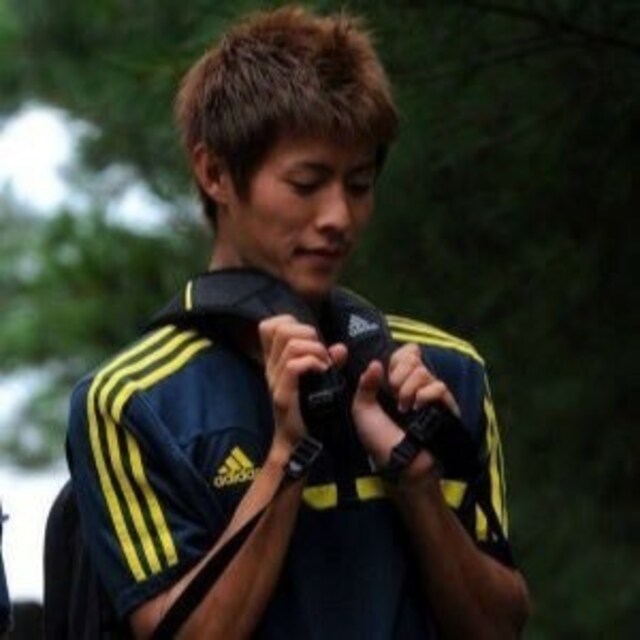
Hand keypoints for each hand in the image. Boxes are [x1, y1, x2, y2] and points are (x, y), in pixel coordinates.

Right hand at [258, 315, 346, 453]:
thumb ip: (329, 362)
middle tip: (322, 354)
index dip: (291, 323)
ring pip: (290, 345)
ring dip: (315, 350)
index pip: (269, 326)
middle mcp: (271, 368)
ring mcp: (275, 381)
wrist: (299, 443)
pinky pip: (294, 366)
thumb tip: (340, 348)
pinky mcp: (282, 395)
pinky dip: (313, 363)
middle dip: (308, 334)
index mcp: (275, 362)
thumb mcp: (320, 381)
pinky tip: (323, 373)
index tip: (309, 339)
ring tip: (325, 365)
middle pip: (282, 329)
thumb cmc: (310, 411)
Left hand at [351, 343, 458, 467]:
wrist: (399, 463)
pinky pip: (439, 386)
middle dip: (399, 373)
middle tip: (394, 394)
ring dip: (408, 388)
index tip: (387, 376)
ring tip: (404, 408)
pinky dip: (425, 395)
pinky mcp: (446, 406)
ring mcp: (432, 395)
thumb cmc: (380, 440)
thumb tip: (376, 363)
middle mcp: (416, 385)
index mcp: (398, 382)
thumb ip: (365, 385)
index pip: (406, 353)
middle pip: (414, 356)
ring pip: (424, 371)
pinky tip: (417, 409)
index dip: (396, 359)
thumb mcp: (363, 411)